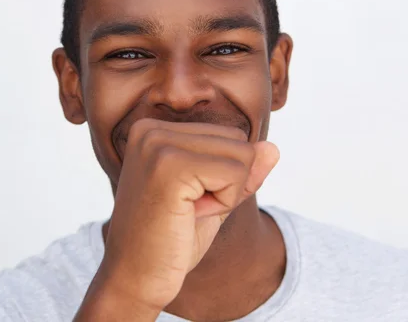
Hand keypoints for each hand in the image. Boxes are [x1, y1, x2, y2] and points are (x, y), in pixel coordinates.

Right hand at [77, 118, 278, 318]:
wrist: (134, 279)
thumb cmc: (170, 240)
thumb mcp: (213, 198)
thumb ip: (241, 171)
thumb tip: (273, 148)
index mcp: (155, 130)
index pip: (229, 135)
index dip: (222, 176)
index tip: (186, 200)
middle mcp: (152, 129)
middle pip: (238, 141)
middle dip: (227, 183)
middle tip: (187, 209)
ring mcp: (158, 144)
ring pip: (242, 155)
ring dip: (226, 194)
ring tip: (186, 211)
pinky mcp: (168, 165)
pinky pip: (234, 174)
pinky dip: (224, 203)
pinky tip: (189, 216)